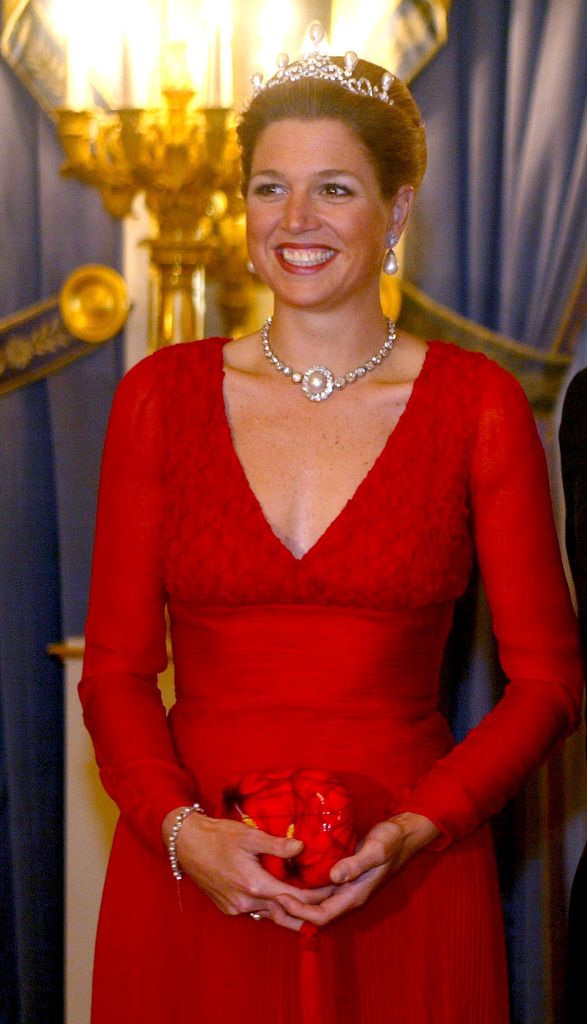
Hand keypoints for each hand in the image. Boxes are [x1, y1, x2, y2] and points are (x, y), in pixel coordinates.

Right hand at [162, 808, 335, 931]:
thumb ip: (277, 846)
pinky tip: (283, 896)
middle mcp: (247, 903)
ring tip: (312, 901)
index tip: (334, 889)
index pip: (296, 899)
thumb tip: (303, 848)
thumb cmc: (218, 836)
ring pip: (272, 915)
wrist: (187, 844)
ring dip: (291, 911)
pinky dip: (273, 907)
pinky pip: (257, 912)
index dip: (318, 896)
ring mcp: (236, 908)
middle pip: (287, 915)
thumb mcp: (250, 836)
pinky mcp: (229, 908)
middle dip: (310, 912)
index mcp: (255, 885)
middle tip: (330, 903)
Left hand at [272, 812, 439, 927]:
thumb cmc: (390, 842)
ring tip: (269, 894)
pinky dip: (300, 890)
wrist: (402, 835)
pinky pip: (317, 891)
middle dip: (289, 913)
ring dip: (292, 903)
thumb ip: (356, 864)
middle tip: (265, 902)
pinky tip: (285, 878)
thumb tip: (334, 877)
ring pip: (313, 905)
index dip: (299, 912)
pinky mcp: (341, 877)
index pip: (321, 916)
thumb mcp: (376, 850)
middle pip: (313, 916)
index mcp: (354, 896)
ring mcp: (343, 888)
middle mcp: (346, 897)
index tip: (280, 897)